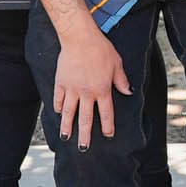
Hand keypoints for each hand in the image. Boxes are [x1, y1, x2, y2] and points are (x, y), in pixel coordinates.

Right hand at [53, 25, 130, 148]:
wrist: (80, 37)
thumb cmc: (101, 48)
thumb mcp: (116, 63)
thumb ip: (121, 80)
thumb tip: (128, 91)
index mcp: (102, 89)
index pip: (106, 113)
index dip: (108, 126)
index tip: (108, 136)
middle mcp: (86, 93)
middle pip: (86, 118)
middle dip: (85, 135)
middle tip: (84, 148)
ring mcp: (72, 89)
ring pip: (69, 112)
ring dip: (67, 126)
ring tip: (66, 137)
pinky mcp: (61, 82)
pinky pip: (58, 98)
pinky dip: (57, 107)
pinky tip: (58, 113)